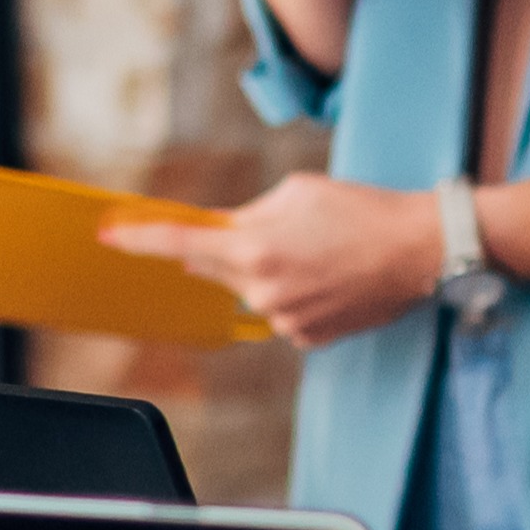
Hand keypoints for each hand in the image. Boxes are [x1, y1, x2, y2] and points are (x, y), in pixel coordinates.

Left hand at [102, 173, 441, 347]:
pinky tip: (330, 276)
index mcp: (254, 247)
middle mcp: (262, 290)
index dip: (139, 240)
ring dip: (269, 269)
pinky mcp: (307, 338)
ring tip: (321, 251)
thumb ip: (248, 214)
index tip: (109, 235)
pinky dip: (295, 292)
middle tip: (275, 229)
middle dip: (229, 247)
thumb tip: (220, 232)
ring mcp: (285, 319)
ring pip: (252, 290)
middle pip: (215, 269)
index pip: (180, 244)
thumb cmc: (362, 210)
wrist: (420, 250)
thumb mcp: (298, 191)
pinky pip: (282, 311)